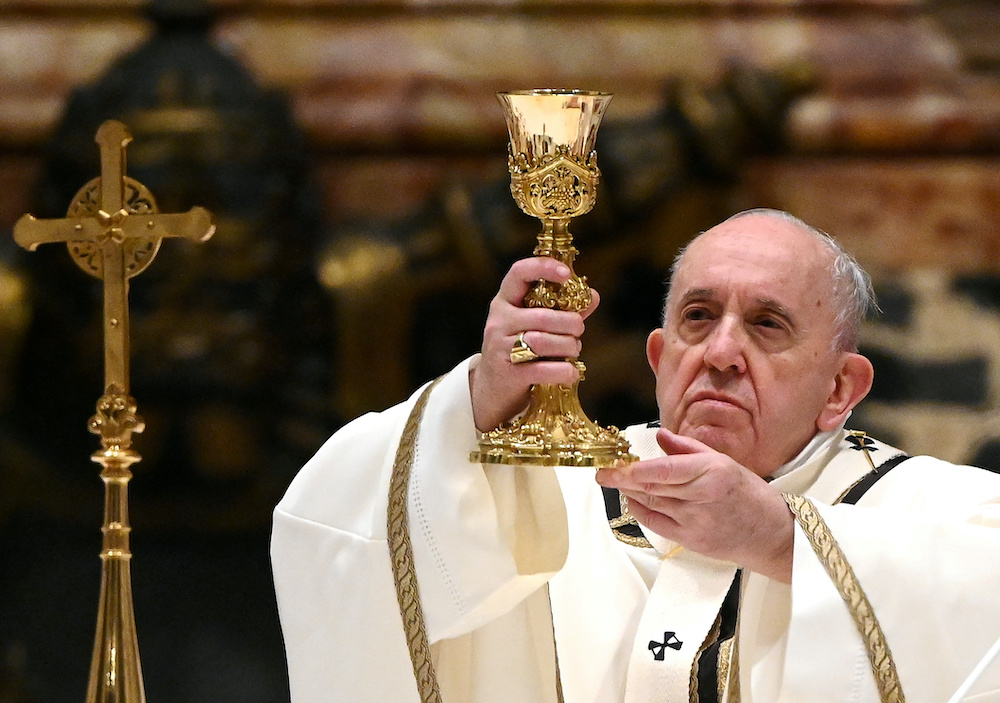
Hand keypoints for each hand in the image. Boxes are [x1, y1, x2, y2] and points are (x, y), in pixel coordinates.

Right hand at [470, 257, 598, 431]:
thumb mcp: (535, 325)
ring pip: (543, 341)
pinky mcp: (508, 373)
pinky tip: (571, 372)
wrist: (493, 388)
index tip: (566, 274)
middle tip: (578, 331)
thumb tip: (593, 296)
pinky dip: (564, 371)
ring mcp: (500, 347)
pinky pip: (543, 369)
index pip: (519, 273)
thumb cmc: (520, 349)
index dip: (543, 268)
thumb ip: (563, 310)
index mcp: (505, 301)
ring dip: (569, 346)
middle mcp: (499, 320)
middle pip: (543, 316)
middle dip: (570, 323)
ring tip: (574, 350)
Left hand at [596, 428, 793, 581]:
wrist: (770, 533)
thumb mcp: (723, 462)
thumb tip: (660, 436)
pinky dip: (641, 511)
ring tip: (615, 481)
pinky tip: (634, 500)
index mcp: (712, 472)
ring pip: (651, 504)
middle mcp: (702, 497)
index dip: (635, 469)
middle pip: (652, 487)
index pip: (665, 470)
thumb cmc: (747, 493)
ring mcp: (695, 522)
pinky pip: (656, 524)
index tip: (614, 465)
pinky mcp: (691, 541)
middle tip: (604, 471)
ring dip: (629, 493)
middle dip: (623, 480)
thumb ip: (688, 449)